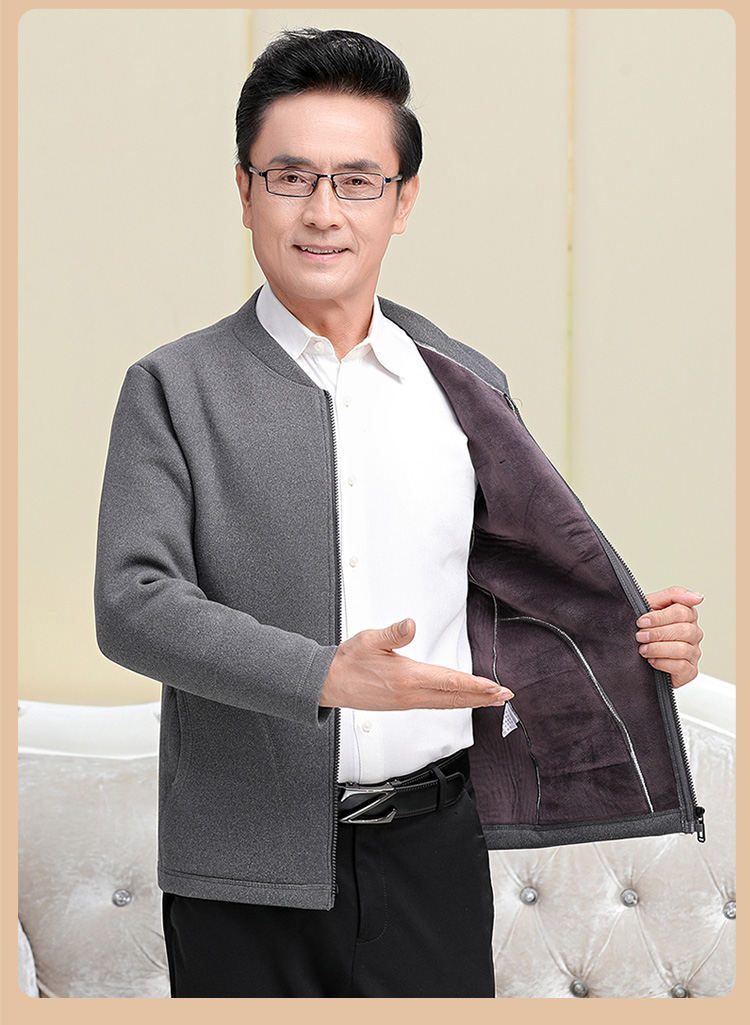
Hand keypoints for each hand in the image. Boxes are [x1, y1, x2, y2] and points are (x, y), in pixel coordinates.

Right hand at [320, 617, 513, 709]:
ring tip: (490, 700)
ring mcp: (407, 702)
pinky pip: (435, 705)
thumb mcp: (369, 640)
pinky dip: (453, 703)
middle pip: (454, 697)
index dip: (475, 685)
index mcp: (407, 677)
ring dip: (471, 701)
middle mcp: (410, 694)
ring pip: (446, 703)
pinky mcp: (402, 704)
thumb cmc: (348, 661)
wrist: (328, 683)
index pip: (449, 681)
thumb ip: (393, 634)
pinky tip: (459, 700)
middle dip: (481, 697)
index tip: (495, 687)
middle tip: (504, 696)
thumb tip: (410, 624)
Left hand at [636, 586, 703, 687]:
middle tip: (640, 636)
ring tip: (643, 649)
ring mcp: (694, 653)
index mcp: (687, 615)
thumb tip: (698, 597)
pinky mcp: (690, 671)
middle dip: (657, 633)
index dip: (659, 617)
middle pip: (684, 630)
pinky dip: (663, 663)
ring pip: (683, 649)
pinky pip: (681, 666)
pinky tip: (652, 661)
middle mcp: (693, 633)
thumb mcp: (652, 605)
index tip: (641, 621)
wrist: (632, 652)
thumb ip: (673, 595)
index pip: (682, 611)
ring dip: (658, 648)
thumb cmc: (644, 627)